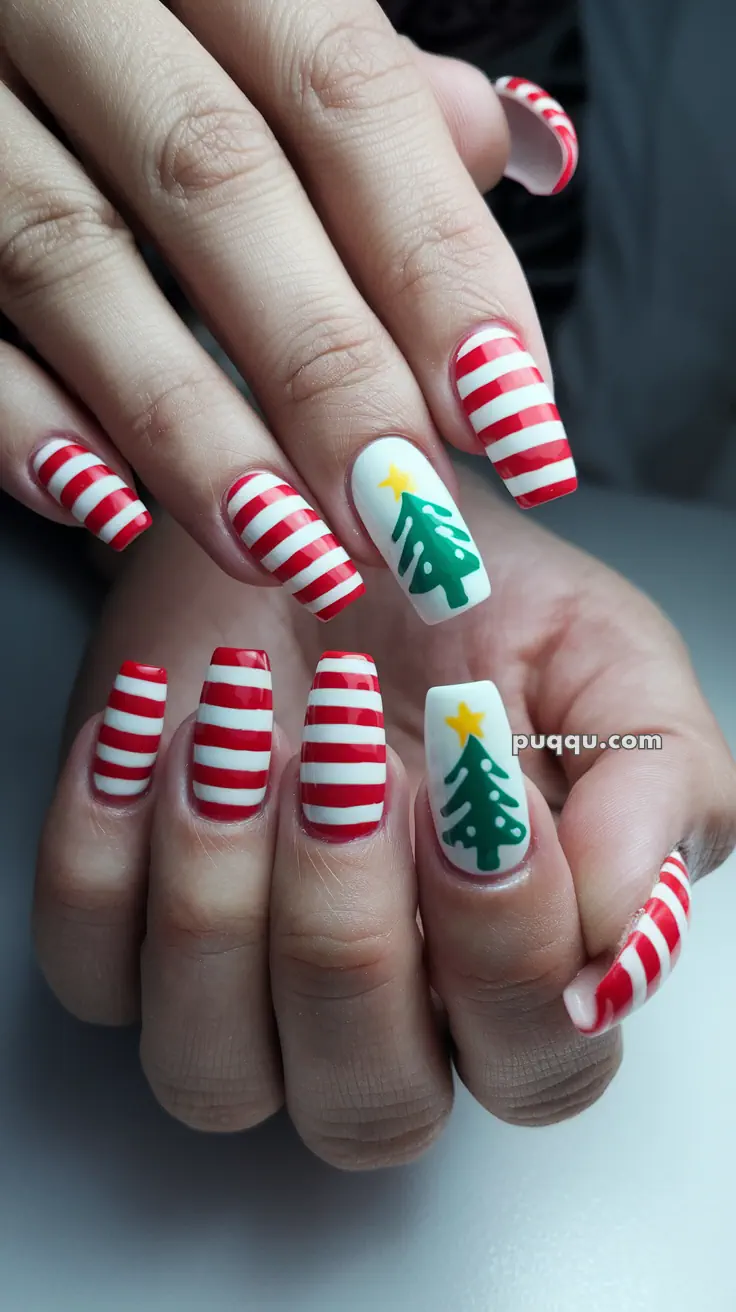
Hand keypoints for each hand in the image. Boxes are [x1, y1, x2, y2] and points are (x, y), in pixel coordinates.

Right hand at [0, 0, 576, 624]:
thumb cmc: (135, 32)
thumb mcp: (250, 14)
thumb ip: (358, 86)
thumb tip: (493, 143)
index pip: (344, 94)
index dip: (436, 264)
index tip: (510, 418)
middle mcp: (73, 2)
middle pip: (218, 183)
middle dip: (328, 371)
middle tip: (405, 517)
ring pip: (70, 260)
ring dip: (190, 427)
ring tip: (286, 549)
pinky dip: (25, 423)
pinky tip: (109, 508)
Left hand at [36, 468, 733, 1163]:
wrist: (325, 517)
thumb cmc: (473, 602)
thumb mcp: (608, 661)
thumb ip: (657, 788)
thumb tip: (628, 931)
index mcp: (518, 969)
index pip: (538, 1065)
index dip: (510, 949)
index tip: (483, 788)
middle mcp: (380, 1012)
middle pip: (369, 1107)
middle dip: (353, 938)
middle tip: (354, 764)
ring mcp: (238, 988)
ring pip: (211, 1069)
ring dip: (221, 897)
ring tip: (245, 727)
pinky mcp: (121, 929)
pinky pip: (88, 964)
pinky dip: (103, 842)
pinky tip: (158, 722)